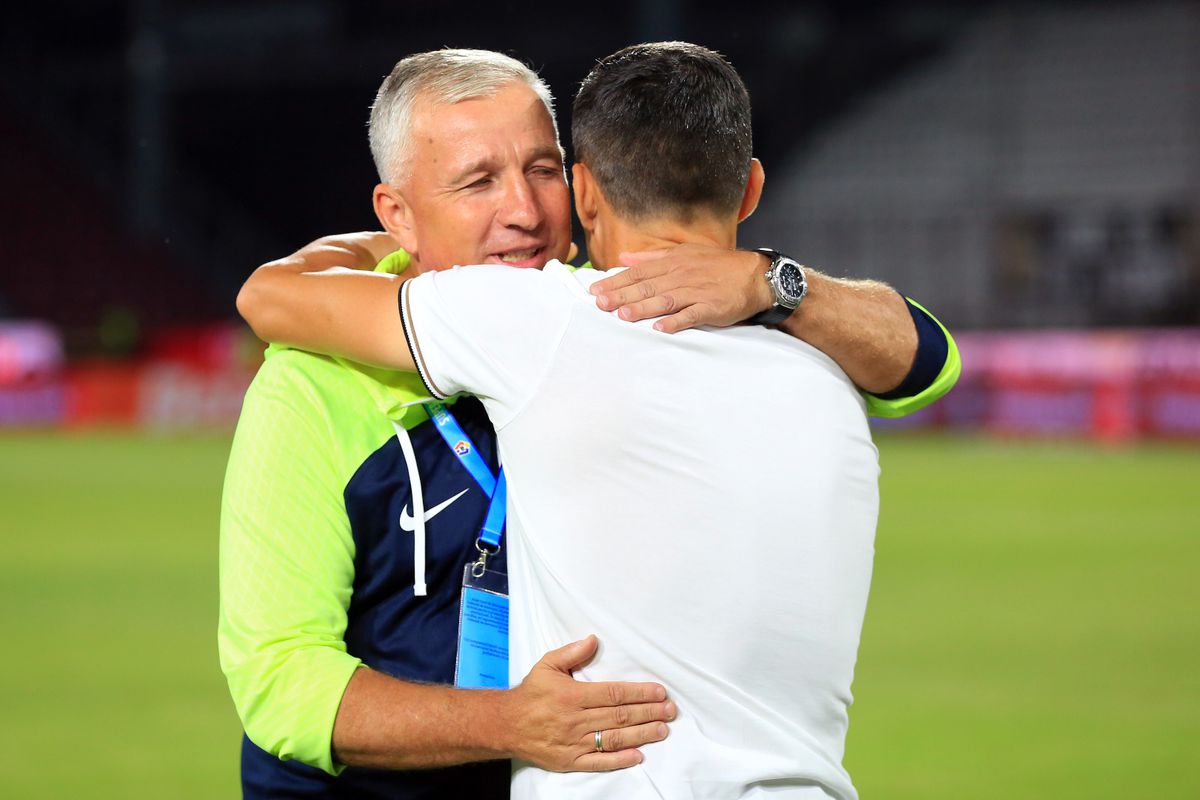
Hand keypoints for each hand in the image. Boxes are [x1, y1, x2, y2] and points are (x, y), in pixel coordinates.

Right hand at [501, 635, 674, 771]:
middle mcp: (575, 720)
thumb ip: (572, 653)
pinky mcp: (571, 761)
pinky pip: (600, 762)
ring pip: (614, 739)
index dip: (639, 693)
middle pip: (619, 716)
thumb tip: (594, 640)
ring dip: (641, 734)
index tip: (659, 692)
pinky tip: (638, 755)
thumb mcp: (547, 665)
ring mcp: (574, 743)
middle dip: (648, 712)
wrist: (505, 725)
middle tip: (670, 711)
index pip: (614, 693)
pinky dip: (620, 759)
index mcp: (572, 696)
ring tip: (662, 730)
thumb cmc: (530, 694)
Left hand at [589, 243, 773, 332]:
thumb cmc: (719, 265)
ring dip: (642, 308)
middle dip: (621, 295)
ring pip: (664, 300)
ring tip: (622, 315)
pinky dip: (675, 322)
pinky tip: (660, 329)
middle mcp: (682, 275)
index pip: (638, 272)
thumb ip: (653, 257)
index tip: (595, 290)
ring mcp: (697, 291)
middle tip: (600, 304)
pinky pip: (690, 315)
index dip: (616, 281)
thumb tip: (625, 257)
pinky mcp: (711, 307)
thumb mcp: (686, 253)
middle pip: (646, 286)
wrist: (756, 275)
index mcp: (673, 262)